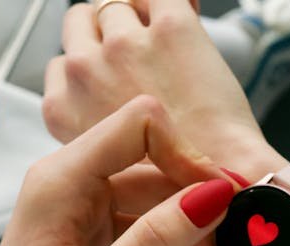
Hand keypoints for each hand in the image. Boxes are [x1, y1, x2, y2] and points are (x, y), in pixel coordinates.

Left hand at [0, 96, 233, 245]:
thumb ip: (155, 241)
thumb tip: (210, 196)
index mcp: (59, 184)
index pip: (141, 126)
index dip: (190, 159)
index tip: (223, 204)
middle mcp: (76, 189)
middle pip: (167, 186)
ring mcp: (92, 216)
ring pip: (172, 223)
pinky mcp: (105, 242)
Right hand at [43, 0, 286, 178]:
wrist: (226, 181)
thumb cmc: (178, 183)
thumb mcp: (112, 164)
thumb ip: (99, 126)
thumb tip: (112, 105)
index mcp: (63, 108)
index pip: (62, 64)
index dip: (94, 66)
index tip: (117, 77)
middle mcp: (85, 71)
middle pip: (81, 22)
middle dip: (106, 33)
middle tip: (139, 51)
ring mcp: (125, 46)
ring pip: (116, 6)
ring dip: (139, 18)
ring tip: (167, 41)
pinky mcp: (171, 28)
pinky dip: (171, 3)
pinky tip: (184, 16)